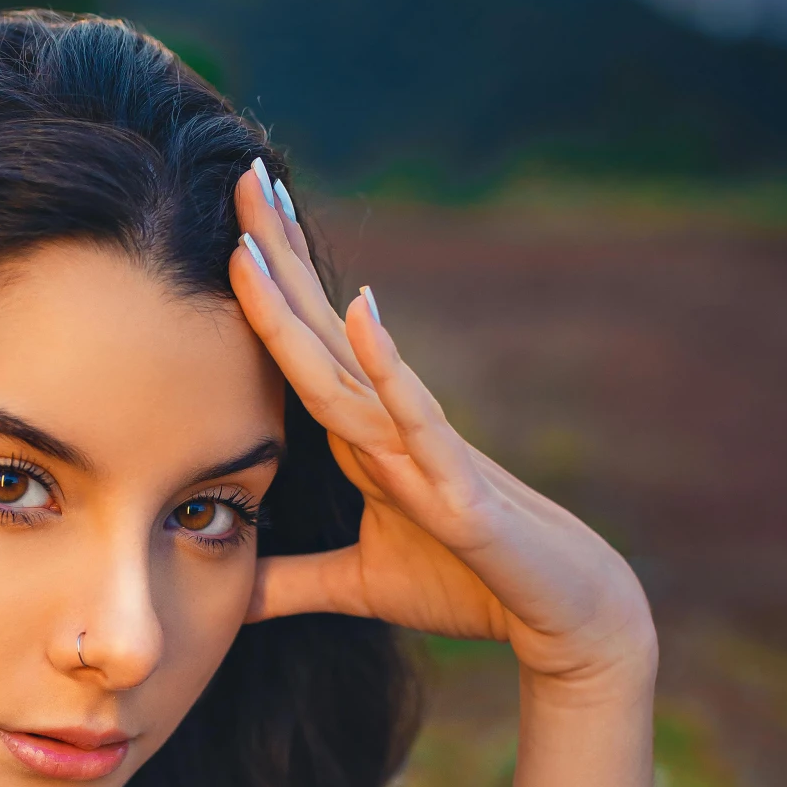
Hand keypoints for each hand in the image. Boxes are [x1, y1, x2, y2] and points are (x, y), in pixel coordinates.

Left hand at [231, 171, 655, 692]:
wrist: (560, 616)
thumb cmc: (469, 587)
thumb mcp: (358, 586)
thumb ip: (289, 584)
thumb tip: (225, 594)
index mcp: (364, 439)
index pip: (303, 351)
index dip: (267, 290)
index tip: (227, 224)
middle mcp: (390, 427)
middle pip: (320, 330)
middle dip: (278, 255)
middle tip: (240, 170)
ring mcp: (424, 450)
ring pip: (348, 364)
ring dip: (300, 300)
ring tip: (261, 232)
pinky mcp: (458, 491)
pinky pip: (417, 419)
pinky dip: (388, 366)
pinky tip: (361, 310)